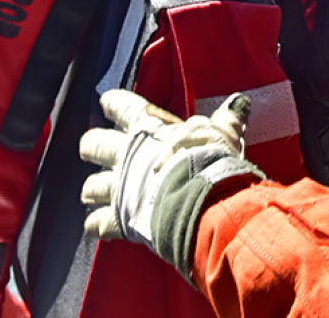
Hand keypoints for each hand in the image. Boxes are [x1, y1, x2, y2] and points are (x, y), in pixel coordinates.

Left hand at [79, 90, 261, 277]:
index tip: (109, 103)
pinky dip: (98, 225)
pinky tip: (100, 226)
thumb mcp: (223, 134)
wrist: (201, 200)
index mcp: (148, 129)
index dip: (115, 104)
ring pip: (90, 186)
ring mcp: (119, 187)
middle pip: (93, 144)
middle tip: (96, 150)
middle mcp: (125, 155)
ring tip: (95, 194)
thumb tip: (237, 102)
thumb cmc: (210, 161)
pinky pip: (97, 224)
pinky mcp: (118, 218)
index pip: (122, 106)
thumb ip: (226, 119)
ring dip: (94, 190)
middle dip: (93, 147)